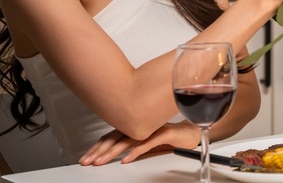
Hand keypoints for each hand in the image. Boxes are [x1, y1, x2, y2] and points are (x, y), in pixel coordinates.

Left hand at [79, 122, 199, 165]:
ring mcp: (152, 128)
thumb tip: (115, 156)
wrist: (191, 133)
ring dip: (112, 152)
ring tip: (101, 162)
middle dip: (99, 150)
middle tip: (88, 162)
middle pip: (116, 137)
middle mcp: (141, 124)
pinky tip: (126, 160)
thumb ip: (132, 146)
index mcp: (135, 125)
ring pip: (128, 140)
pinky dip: (135, 152)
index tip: (86, 157)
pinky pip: (147, 143)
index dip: (97, 146)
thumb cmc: (169, 137)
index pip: (112, 136)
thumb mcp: (146, 143)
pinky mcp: (164, 133)